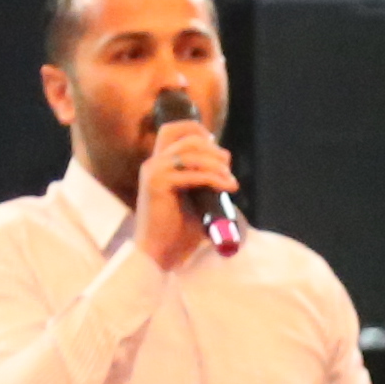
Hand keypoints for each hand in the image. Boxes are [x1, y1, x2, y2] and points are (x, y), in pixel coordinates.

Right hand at [134, 118, 238, 268]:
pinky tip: (227, 187)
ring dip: (217, 165)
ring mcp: (154, 172)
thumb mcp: (193, 199)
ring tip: (231, 182)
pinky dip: (214, 178)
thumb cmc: (178, 232)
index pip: (172, 129)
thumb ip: (202, 181)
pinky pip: (193, 174)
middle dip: (214, 150)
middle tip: (228, 168)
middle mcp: (153, 163)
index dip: (196, 130)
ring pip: (192, 154)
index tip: (216, 147)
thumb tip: (226, 171)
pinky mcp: (158, 184)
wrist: (159, 254)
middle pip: (188, 139)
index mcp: (158, 164)